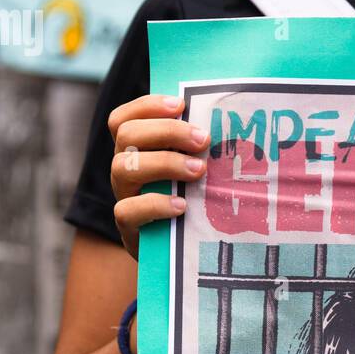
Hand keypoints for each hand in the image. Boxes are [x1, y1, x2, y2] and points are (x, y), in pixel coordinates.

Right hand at [108, 94, 209, 258]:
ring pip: (123, 167)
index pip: (124, 118)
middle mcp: (124, 168)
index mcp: (135, 149)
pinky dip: (156, 204)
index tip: (181, 104)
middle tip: (203, 139)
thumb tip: (231, 117)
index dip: (147, 106)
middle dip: (167, 131)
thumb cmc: (191, 198)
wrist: (178, 249)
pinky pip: (127, 210)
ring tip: (198, 171)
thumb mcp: (191, 167)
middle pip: (126, 135)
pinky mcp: (128, 227)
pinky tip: (182, 205)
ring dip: (165, 163)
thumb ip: (197, 145)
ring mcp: (124, 196)